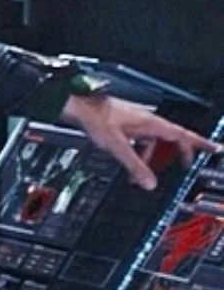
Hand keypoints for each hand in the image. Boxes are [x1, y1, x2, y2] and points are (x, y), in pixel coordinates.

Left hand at [62, 93, 219, 190]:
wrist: (79, 106)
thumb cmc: (96, 118)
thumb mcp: (118, 148)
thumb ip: (135, 166)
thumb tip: (149, 183)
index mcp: (151, 123)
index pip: (182, 134)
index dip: (199, 143)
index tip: (213, 148)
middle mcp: (146, 121)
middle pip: (171, 138)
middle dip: (178, 154)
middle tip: (185, 166)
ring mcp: (136, 122)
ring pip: (154, 142)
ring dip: (153, 158)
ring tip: (144, 175)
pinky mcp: (126, 125)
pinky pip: (141, 141)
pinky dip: (140, 153)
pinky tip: (130, 165)